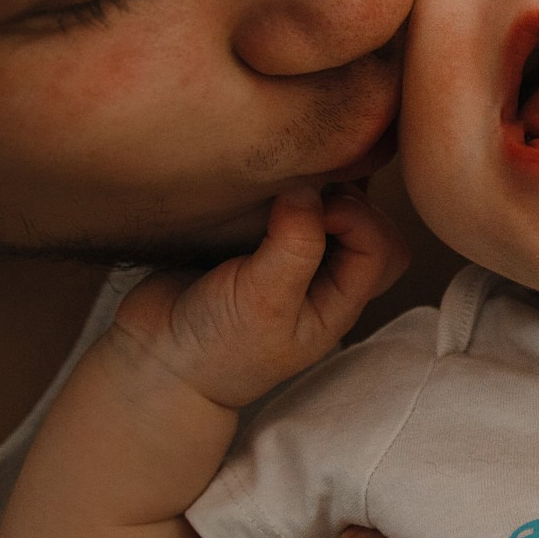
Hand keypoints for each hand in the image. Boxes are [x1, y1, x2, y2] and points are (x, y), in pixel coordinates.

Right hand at [110, 186, 409, 407]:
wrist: (158, 356)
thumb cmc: (217, 346)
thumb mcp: (262, 303)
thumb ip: (295, 247)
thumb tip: (311, 189)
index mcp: (340, 301)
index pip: (380, 246)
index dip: (356, 217)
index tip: (310, 210)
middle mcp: (326, 274)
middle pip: (370, 221)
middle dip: (345, 198)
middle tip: (301, 192)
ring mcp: (293, 253)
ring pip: (334, 205)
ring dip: (318, 188)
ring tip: (285, 181)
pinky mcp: (259, 234)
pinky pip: (290, 200)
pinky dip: (285, 185)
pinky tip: (264, 180)